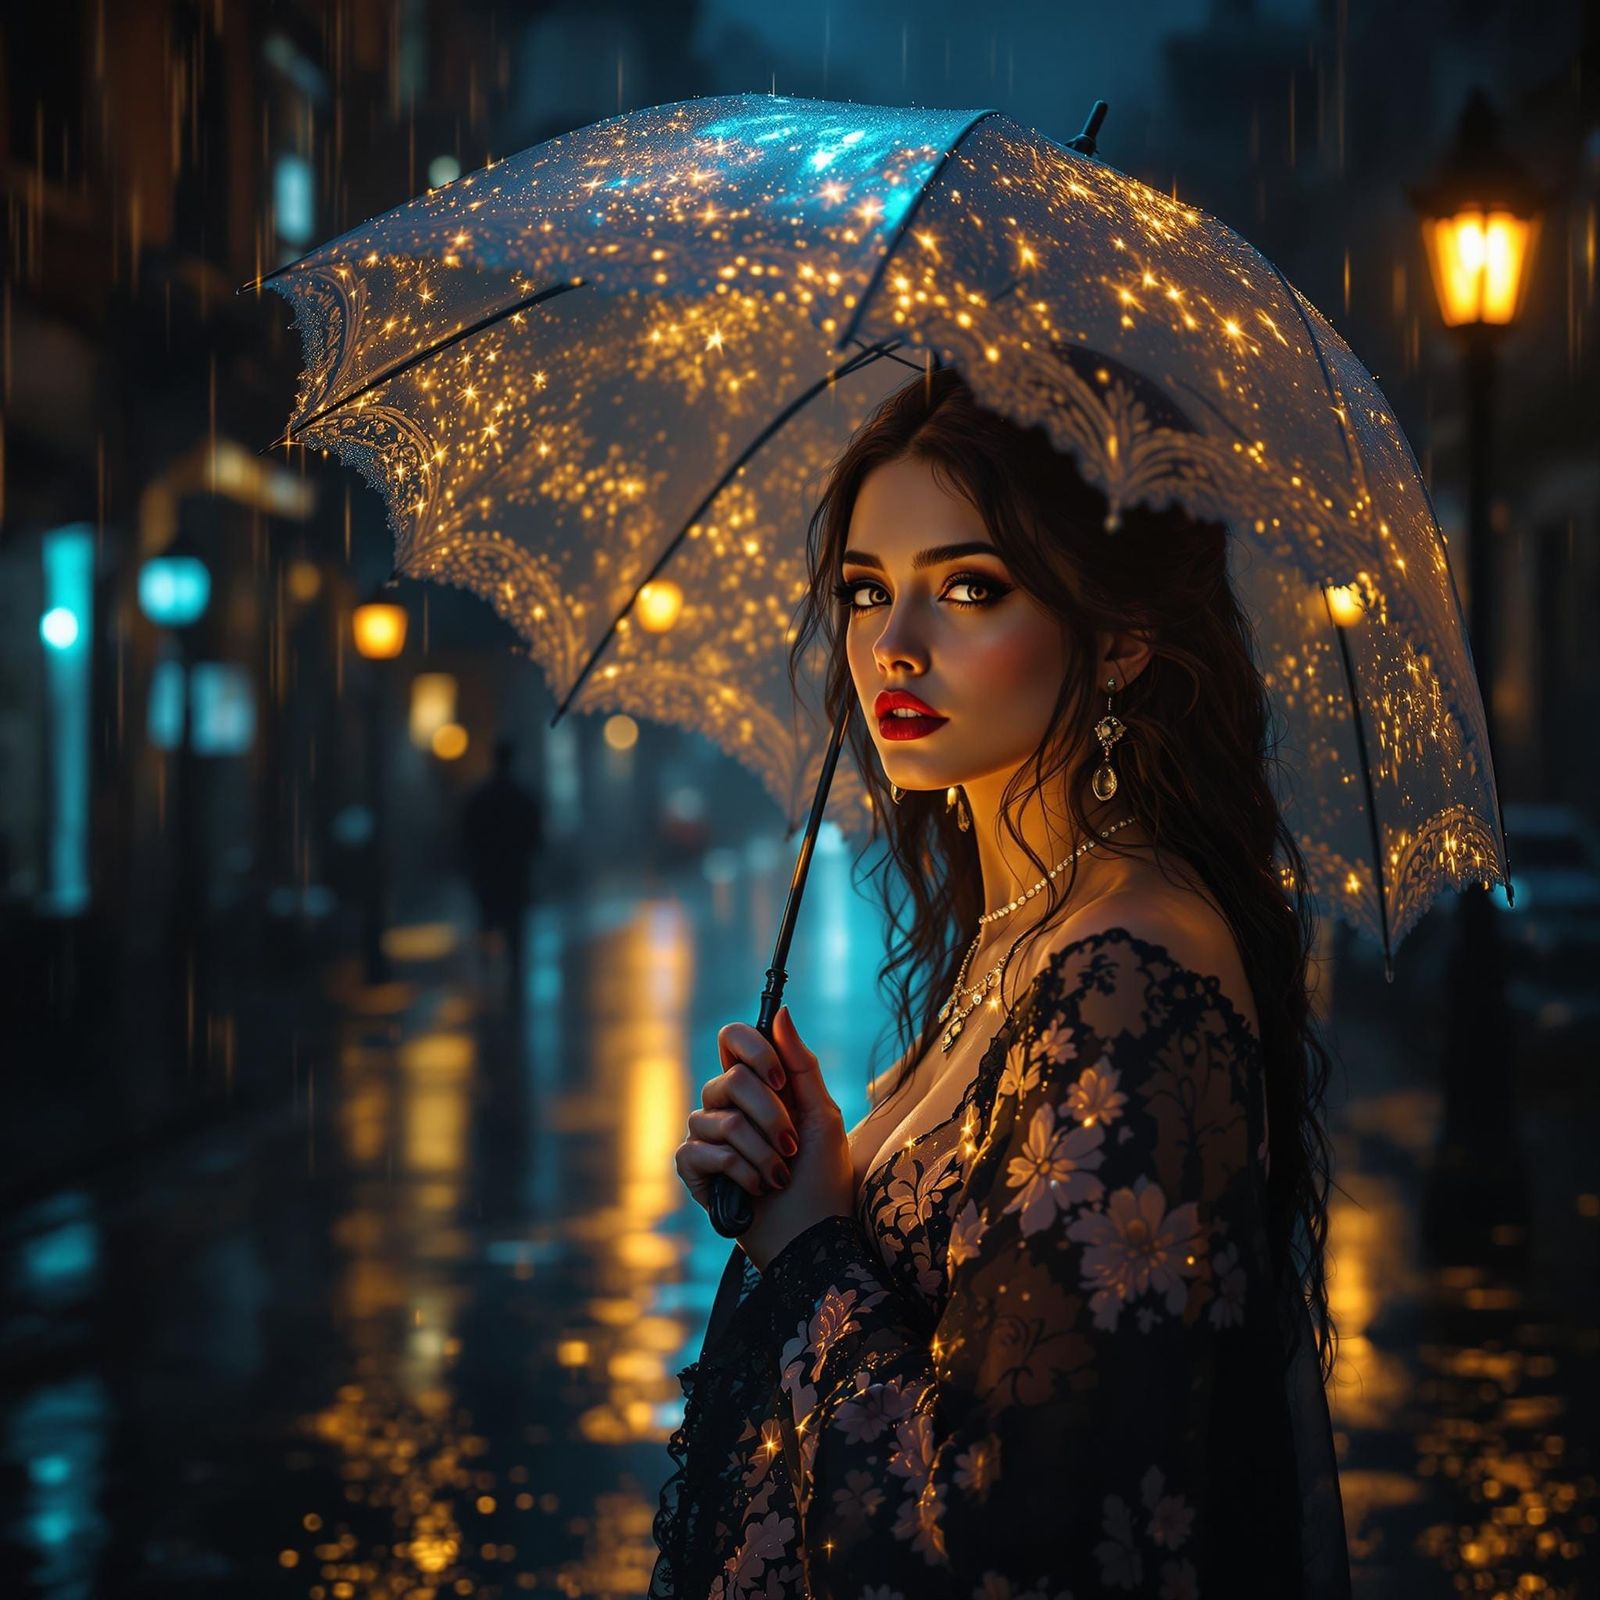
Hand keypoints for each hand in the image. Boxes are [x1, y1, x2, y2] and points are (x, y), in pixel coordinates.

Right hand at [674, 1005, 854, 1272]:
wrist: (814, 1235)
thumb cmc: (823, 1176)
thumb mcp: (822, 1114)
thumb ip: (800, 1064)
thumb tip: (780, 1013)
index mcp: (758, 1085)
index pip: (733, 1039)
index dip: (752, 1050)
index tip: (779, 1079)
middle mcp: (728, 1104)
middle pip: (729, 1079)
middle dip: (770, 1115)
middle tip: (791, 1144)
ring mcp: (708, 1135)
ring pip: (721, 1119)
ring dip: (761, 1151)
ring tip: (779, 1175)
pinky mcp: (694, 1169)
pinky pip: (703, 1151)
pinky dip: (740, 1172)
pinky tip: (757, 1190)